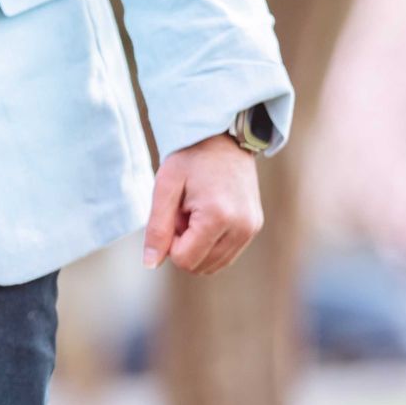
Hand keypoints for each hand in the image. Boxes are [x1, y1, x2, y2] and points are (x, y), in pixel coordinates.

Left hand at [143, 134, 262, 276]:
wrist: (223, 138)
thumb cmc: (190, 158)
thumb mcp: (165, 187)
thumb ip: (157, 228)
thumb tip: (150, 264)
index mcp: (218, 217)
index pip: (184, 260)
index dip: (170, 243)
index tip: (173, 214)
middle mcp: (241, 227)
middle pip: (199, 266)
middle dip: (184, 245)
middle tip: (185, 211)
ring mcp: (251, 228)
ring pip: (213, 265)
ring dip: (198, 245)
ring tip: (196, 211)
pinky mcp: (254, 227)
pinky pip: (226, 255)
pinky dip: (211, 242)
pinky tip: (209, 214)